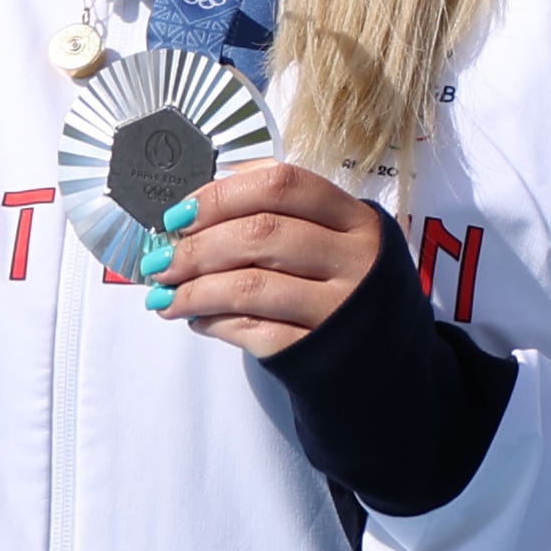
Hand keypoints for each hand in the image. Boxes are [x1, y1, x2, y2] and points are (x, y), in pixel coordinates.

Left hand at [137, 161, 385, 357]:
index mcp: (354, 218)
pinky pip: (254, 331)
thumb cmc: (348, 289)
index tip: (181, 213)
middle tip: (161, 261)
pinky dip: (214, 322)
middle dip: (197, 247)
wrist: (389, 366)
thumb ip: (281, 217)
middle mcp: (354, 259)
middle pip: (260, 233)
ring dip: (194, 290)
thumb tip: (195, 212)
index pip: (282, 185)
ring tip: (165, 296)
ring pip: (250, 286)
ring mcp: (340, 309)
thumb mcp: (336, 241)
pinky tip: (195, 318)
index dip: (222, 194)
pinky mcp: (320, 352)